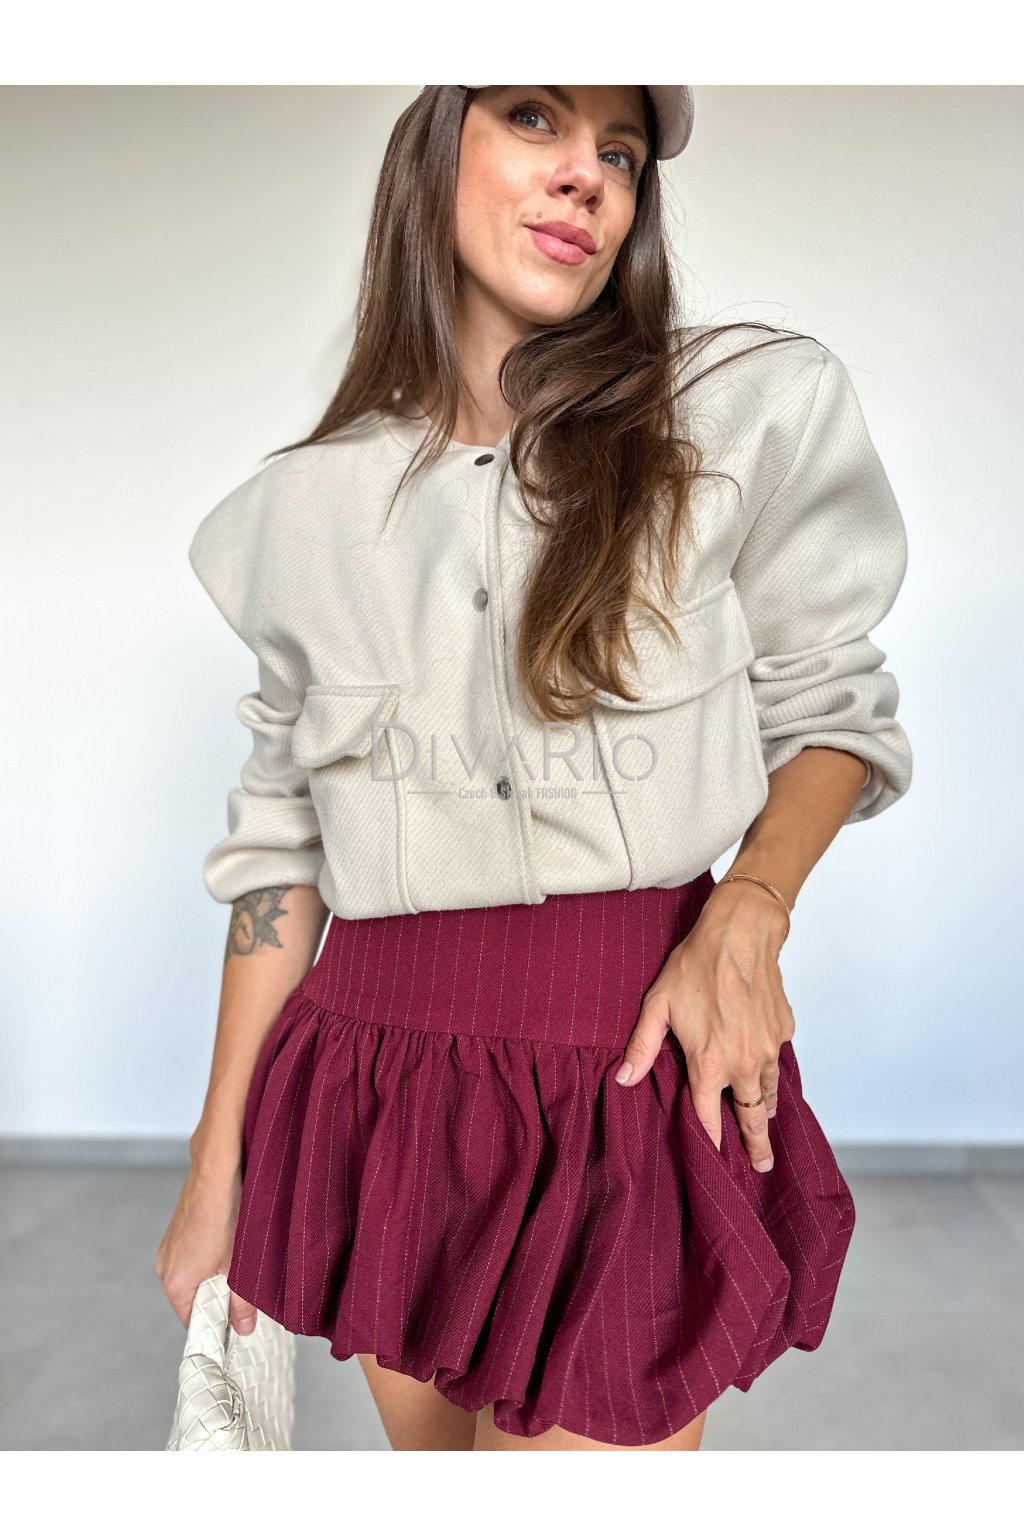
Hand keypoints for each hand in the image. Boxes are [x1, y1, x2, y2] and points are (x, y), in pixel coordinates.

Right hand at [154, 1157, 257, 1335]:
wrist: (216, 1168)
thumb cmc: (224, 1214)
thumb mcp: (238, 1265)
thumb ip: (241, 1302)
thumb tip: (244, 1329)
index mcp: (175, 1283)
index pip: (192, 1322)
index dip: (216, 1325)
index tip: (236, 1324)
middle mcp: (164, 1266)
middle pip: (194, 1298)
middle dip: (218, 1296)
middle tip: (244, 1286)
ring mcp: (170, 1246)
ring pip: (195, 1274)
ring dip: (216, 1272)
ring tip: (238, 1257)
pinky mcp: (178, 1229)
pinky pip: (194, 1254)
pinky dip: (211, 1254)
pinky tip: (231, 1238)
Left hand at [613, 880, 794, 1171]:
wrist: (741, 934)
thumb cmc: (696, 965)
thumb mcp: (658, 1005)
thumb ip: (642, 1047)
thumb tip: (622, 1079)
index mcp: (709, 1063)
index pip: (710, 1117)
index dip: (711, 1142)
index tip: (714, 1162)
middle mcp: (743, 1063)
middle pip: (751, 1117)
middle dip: (755, 1144)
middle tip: (760, 1166)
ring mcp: (767, 1048)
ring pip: (770, 1091)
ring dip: (767, 1111)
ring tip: (766, 1126)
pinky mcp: (783, 1030)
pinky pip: (777, 1060)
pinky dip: (772, 1070)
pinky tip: (765, 1070)